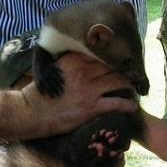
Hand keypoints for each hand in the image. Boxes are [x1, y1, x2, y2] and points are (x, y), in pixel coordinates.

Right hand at [22, 53, 136, 136]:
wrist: (31, 113)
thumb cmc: (39, 93)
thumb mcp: (52, 70)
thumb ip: (68, 62)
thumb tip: (81, 57)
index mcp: (73, 60)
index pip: (99, 52)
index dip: (111, 55)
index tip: (119, 57)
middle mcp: (83, 72)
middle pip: (112, 66)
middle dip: (124, 68)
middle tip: (132, 72)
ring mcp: (88, 90)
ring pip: (118, 81)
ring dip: (129, 83)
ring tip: (134, 85)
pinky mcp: (91, 107)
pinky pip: (116, 103)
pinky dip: (128, 104)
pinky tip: (133, 105)